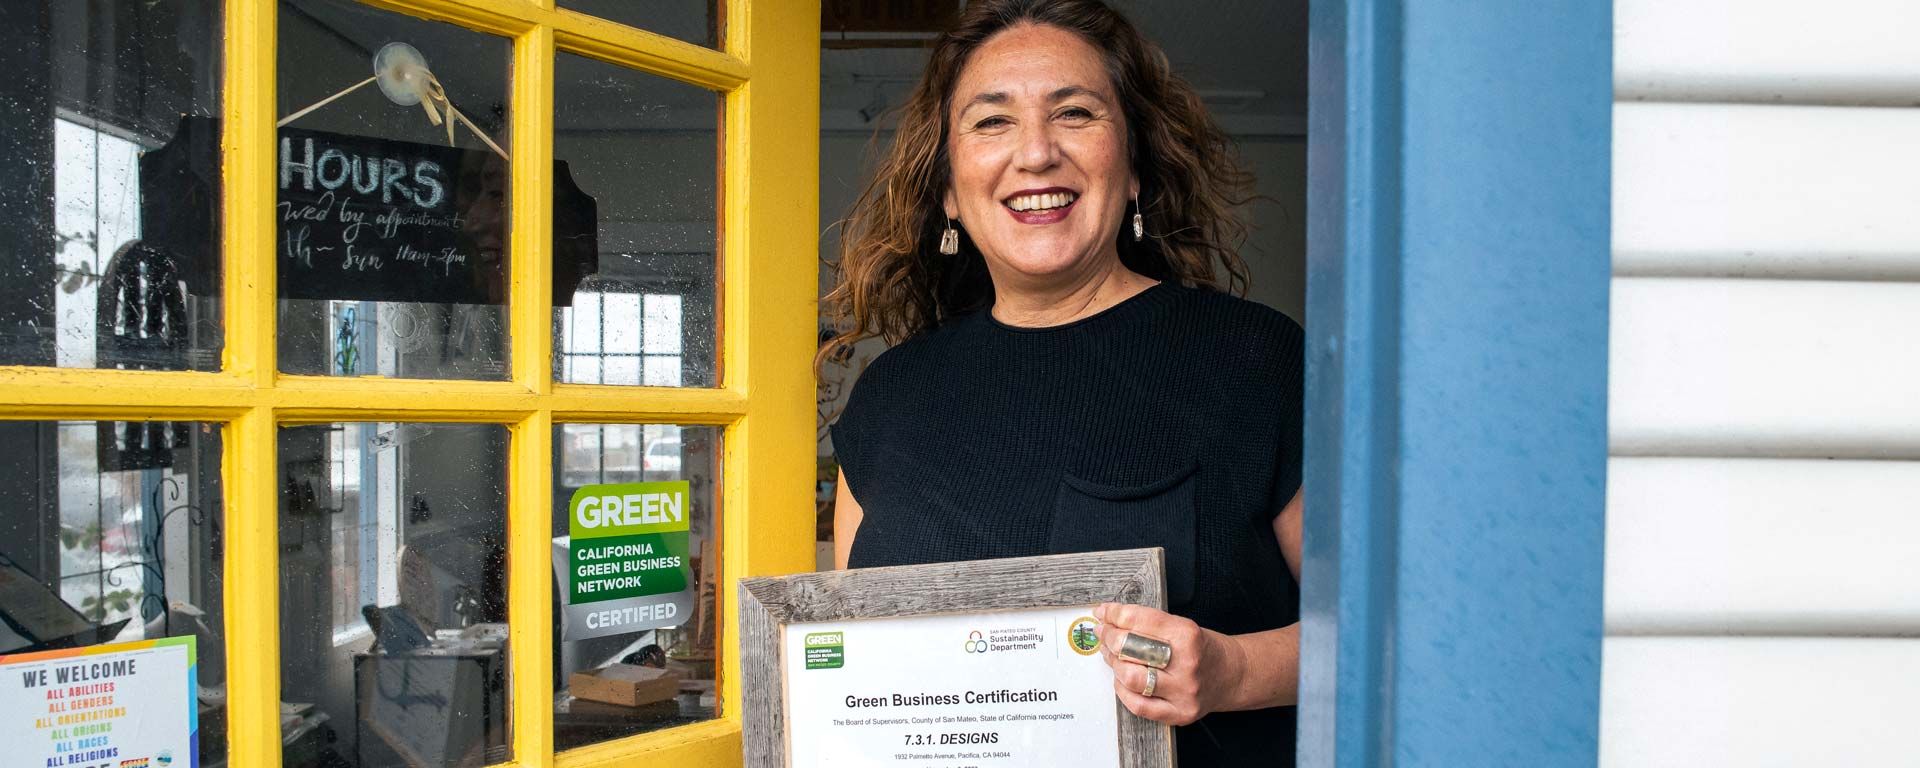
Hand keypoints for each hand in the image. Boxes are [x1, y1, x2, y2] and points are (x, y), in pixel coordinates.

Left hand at [1093, 602, 1243, 725]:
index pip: (1140, 620)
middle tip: (1103, 633)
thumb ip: (1147, 623)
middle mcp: (1186, 664)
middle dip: (1110, 638)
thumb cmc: (1203, 649)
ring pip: (1131, 678)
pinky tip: (1122, 680)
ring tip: (1113, 656)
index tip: (1103, 612)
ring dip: (1114, 664)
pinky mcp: (1179, 713)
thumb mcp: (1182, 626)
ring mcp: (1182, 692)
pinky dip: (1122, 691)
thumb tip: (1108, 618)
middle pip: (1131, 649)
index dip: (1115, 614)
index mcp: (1188, 636)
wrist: (1232, 675)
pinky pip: (1138, 705)